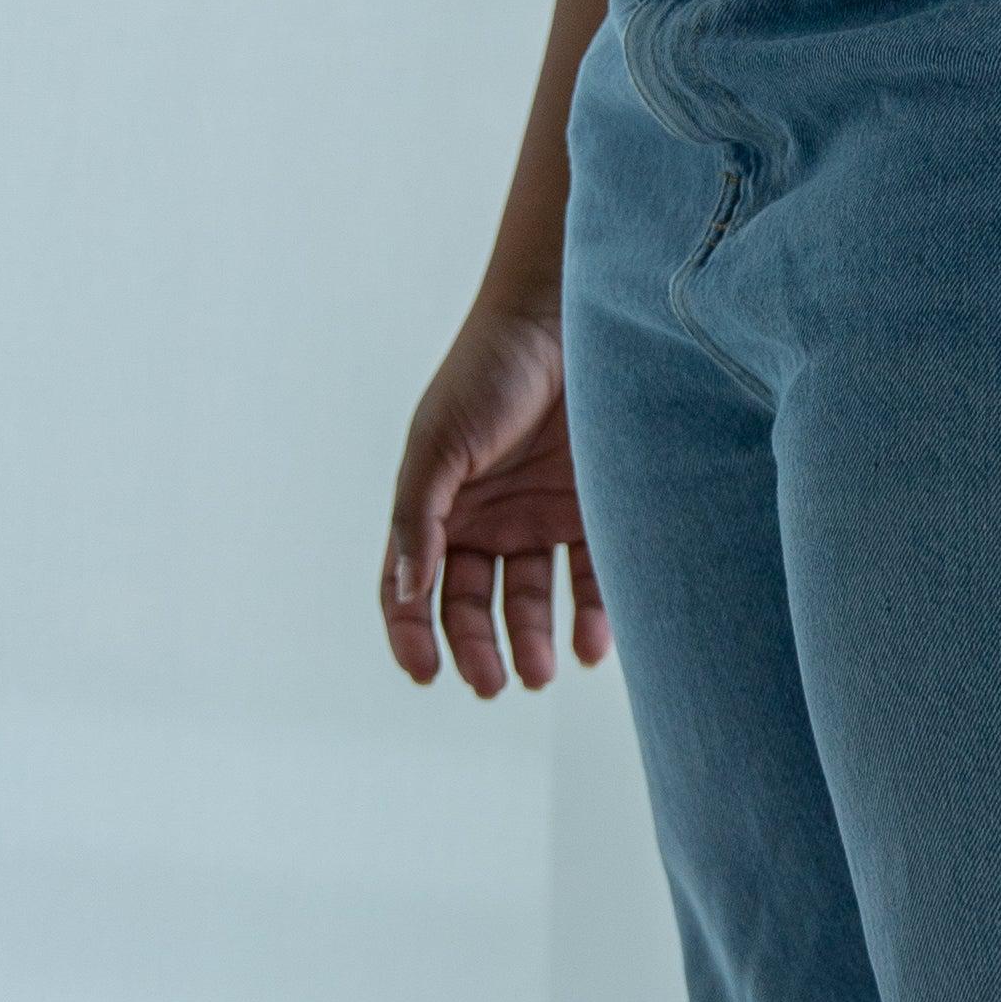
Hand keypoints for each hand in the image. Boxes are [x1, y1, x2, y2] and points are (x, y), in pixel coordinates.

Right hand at [381, 305, 606, 695]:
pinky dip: (592, 616)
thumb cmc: (489, 370)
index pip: (411, 588)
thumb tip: (406, 592)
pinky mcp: (594, 509)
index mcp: (437, 506)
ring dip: (533, 642)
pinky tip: (592, 646)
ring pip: (530, 600)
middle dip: (479, 649)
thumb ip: (419, 517)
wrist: (568, 317)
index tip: (425, 674)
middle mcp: (487, 518)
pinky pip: (591, 576)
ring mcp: (540, 515)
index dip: (411, 633)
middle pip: (472, 604)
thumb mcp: (439, 442)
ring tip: (544, 673)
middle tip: (494, 684)